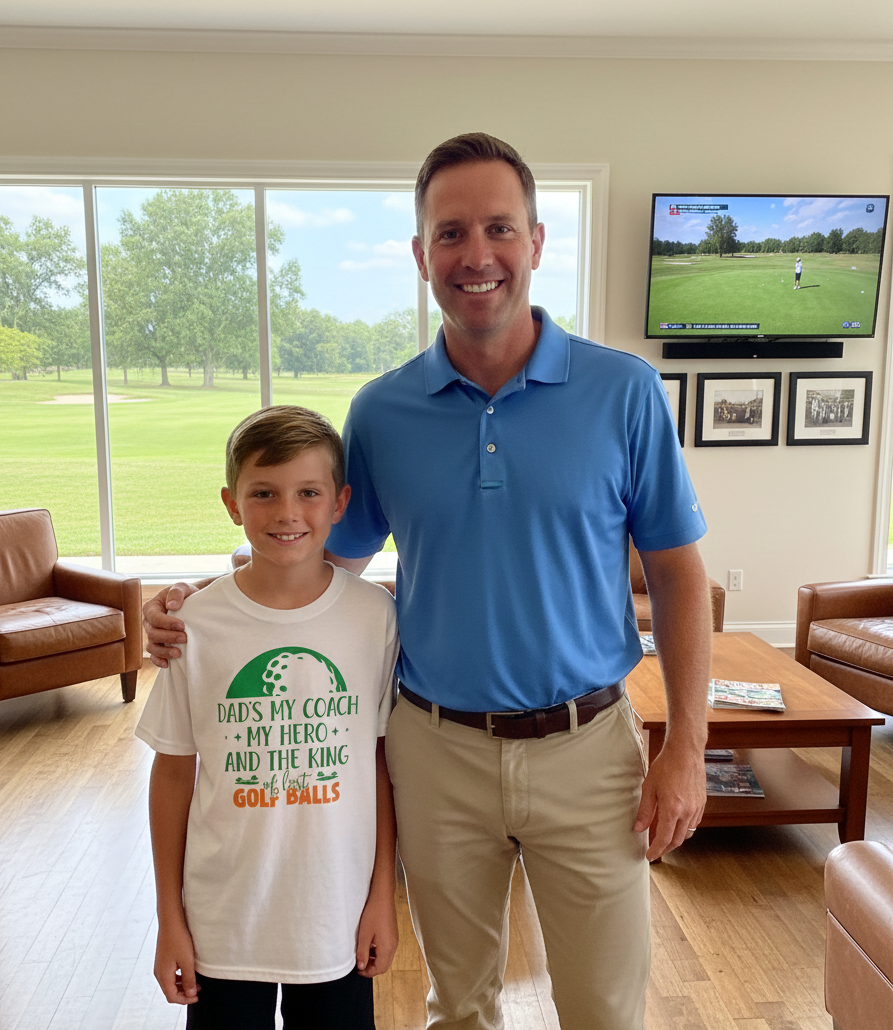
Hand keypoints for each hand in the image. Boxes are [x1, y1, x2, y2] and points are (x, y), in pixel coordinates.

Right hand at [143, 583, 197, 667]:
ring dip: (164, 651)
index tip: (182, 625)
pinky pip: (154, 656)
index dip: (167, 623)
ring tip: (179, 653)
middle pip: (153, 633)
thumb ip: (177, 592)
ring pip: (152, 647)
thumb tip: (171, 605)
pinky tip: (168, 664)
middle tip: (185, 638)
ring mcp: (153, 635)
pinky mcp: (159, 645)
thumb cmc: (185, 595)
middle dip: (168, 637)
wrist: (192, 604)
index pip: (154, 617)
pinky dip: (159, 661)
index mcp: (151, 608)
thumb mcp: (183, 587)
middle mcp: (149, 623)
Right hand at [154, 919, 199, 1004]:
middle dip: (184, 994)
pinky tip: (189, 972)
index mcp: (163, 976)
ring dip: (182, 986)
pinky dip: (179, 978)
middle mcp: (159, 973)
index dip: (185, 1000)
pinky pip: (170, 975)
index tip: (197, 997)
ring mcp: (160, 966)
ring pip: (170, 983)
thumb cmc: (179, 939)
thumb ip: (189, 979)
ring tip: (196, 982)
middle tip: (198, 990)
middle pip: (170, 991)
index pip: (172, 997)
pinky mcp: (163, 960)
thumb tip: (190, 994)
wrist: (171, 921)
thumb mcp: (187, 961)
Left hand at [355, 893, 397, 977]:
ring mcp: (394, 939)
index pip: (380, 969)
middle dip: (372, 968)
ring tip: (363, 954)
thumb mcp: (364, 934)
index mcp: (387, 947)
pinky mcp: (393, 934)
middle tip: (360, 964)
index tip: (358, 970)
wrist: (383, 897)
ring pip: (386, 957)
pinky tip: (370, 945)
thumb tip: (361, 967)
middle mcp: (393, 945)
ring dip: (375, 960)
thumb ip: (363, 952)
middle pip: (384, 965)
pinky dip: (378, 952)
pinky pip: (387, 949)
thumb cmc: (374, 913)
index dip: (368, 972)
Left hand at [633, 741, 705, 861]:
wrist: (686, 752)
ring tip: (664, 839)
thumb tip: (639, 828)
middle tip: (656, 851)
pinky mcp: (702, 803)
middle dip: (666, 849)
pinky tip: (676, 825)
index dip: (656, 850)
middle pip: (677, 840)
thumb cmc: (666, 766)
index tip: (649, 856)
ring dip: (675, 840)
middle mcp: (687, 812)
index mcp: (672, 809)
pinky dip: (685, 829)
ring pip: (687, 833)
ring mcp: (697, 808)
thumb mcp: (649, 787)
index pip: (664, 839)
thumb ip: (645, 810)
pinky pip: (694, 823)